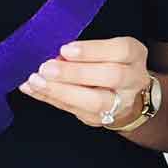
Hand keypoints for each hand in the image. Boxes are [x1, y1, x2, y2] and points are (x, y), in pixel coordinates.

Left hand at [19, 37, 149, 127]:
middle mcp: (132, 80)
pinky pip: (72, 110)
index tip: (66, 49)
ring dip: (61, 91)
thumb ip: (86, 50)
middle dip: (75, 73)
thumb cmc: (110, 62)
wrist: (125, 96)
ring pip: (94, 101)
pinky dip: (49, 98)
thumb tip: (55, 50)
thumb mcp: (108, 48)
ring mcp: (118, 104)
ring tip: (36, 81)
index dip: (93, 51)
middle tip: (47, 68)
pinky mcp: (98, 118)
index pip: (120, 51)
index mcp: (134, 55)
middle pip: (110, 76)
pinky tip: (32, 88)